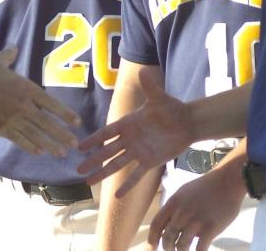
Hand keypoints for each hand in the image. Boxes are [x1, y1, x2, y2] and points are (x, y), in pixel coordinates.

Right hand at [0, 47, 80, 155]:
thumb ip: (9, 55)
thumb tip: (14, 46)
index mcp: (26, 88)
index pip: (52, 104)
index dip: (66, 114)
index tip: (78, 122)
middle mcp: (23, 105)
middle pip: (47, 122)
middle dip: (62, 134)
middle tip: (75, 144)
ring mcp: (12, 118)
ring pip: (35, 134)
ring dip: (50, 145)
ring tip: (61, 153)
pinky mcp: (1, 128)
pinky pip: (19, 139)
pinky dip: (30, 146)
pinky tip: (39, 152)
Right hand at [77, 70, 193, 196]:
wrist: (187, 123)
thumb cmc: (172, 108)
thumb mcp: (159, 98)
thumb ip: (150, 87)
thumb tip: (143, 71)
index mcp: (128, 123)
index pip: (107, 133)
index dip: (93, 140)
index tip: (79, 147)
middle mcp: (130, 139)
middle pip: (108, 151)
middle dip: (93, 160)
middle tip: (78, 169)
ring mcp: (139, 151)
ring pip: (118, 165)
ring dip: (104, 173)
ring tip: (89, 182)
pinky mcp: (150, 161)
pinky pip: (137, 175)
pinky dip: (128, 184)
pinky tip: (117, 195)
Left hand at [149, 171, 244, 250]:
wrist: (227, 181)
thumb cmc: (206, 186)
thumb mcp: (184, 192)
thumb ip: (175, 207)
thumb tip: (170, 222)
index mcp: (173, 203)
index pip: (156, 224)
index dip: (152, 238)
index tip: (153, 246)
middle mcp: (181, 213)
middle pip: (167, 238)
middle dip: (168, 248)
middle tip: (172, 250)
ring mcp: (195, 221)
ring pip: (181, 246)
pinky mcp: (210, 228)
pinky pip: (199, 249)